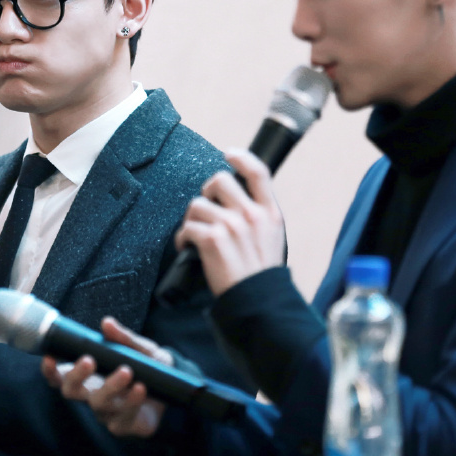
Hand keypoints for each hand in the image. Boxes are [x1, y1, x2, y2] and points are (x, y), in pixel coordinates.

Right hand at [40, 316, 168, 437]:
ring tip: (126, 371)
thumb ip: (123, 337)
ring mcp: (106, 413)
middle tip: (89, 360)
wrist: (175, 385)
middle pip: (71, 392)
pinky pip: (123, 418)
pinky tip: (141, 389)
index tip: (50, 356)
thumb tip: (107, 323)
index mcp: (87, 375)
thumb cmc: (147, 364)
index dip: (50, 370)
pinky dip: (131, 403)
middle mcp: (91, 395)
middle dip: (77, 376)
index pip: (59, 376)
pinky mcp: (124, 426)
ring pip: (99, 404)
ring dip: (110, 386)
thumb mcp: (138, 347)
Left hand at [175, 149, 285, 295]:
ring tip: (196, 235)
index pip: (258, 172)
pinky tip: (187, 248)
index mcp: (270, 213)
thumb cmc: (260, 274)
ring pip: (197, 204)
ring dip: (191, 219)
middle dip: (207, 193)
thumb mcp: (273, 239)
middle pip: (219, 181)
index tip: (229, 154)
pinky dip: (182, 238)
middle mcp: (252, 215)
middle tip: (205, 209)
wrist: (257, 301)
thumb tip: (237, 201)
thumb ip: (259, 218)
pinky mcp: (212, 240)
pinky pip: (187, 227)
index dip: (242, 157)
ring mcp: (231, 226)